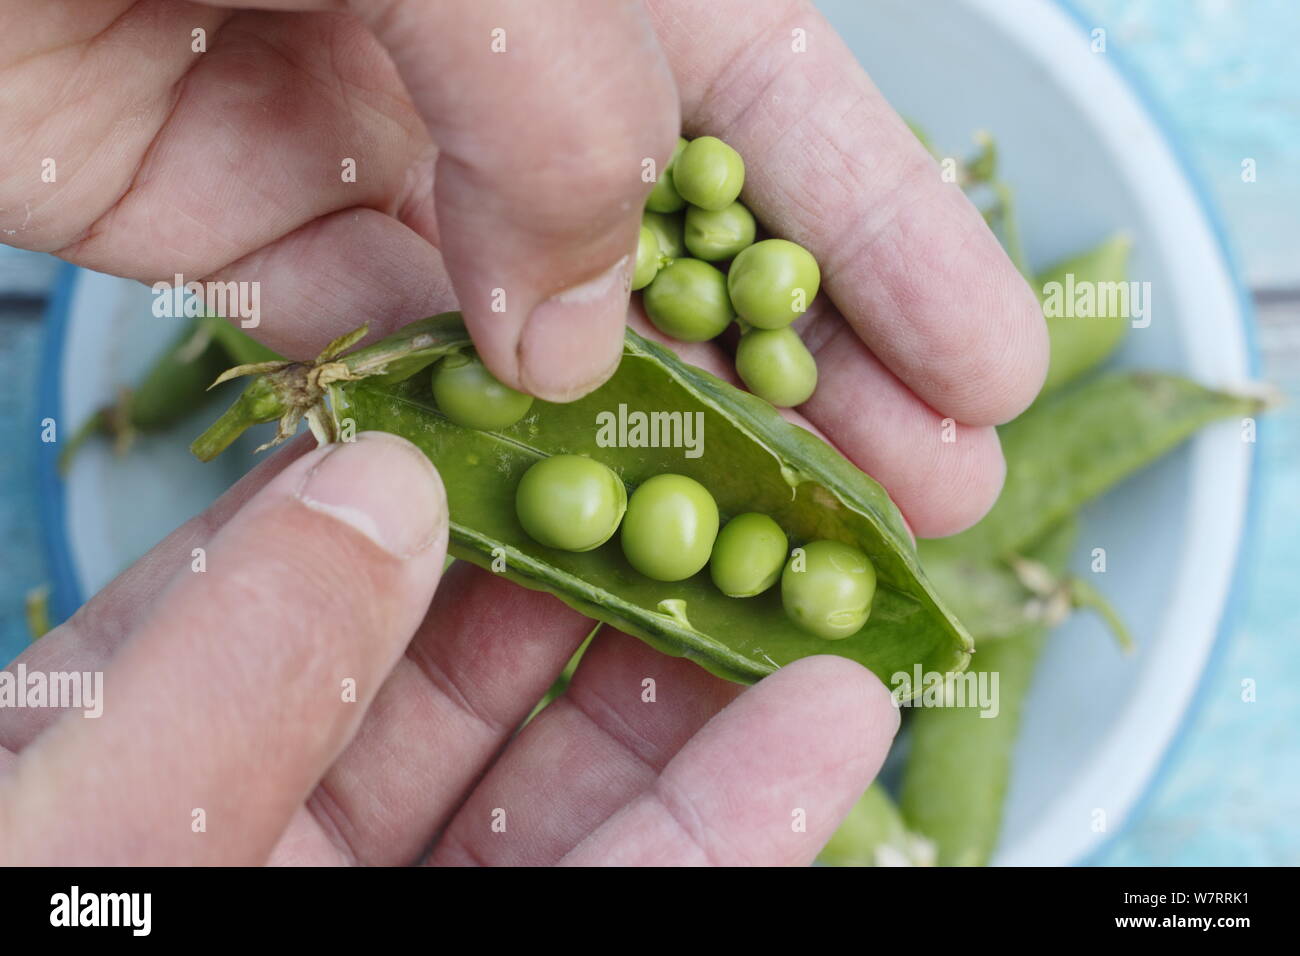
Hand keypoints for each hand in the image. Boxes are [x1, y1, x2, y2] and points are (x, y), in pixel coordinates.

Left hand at [0, 433, 896, 864]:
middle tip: (730, 473)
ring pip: (572, 786)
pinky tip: (822, 729)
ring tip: (821, 588)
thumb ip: (225, 673)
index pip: (311, 581)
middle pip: (470, 674)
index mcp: (142, 765)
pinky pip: (628, 890)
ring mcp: (400, 908)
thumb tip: (378, 480)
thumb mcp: (87, 848)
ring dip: (706, 690)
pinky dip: (731, 818)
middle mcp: (279, 832)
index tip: (563, 397)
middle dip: (609, 570)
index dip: (441, 480)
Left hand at [1, 0, 1043, 534]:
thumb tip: (581, 343)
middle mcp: (506, 70)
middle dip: (821, 377)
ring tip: (778, 545)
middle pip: (699, 249)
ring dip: (664, 442)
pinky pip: (396, 367)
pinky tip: (554, 521)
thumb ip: (556, 113)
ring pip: (560, 334)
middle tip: (930, 495)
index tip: (993, 371)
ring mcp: (392, 167)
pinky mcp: (270, 246)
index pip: (785, 115)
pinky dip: (471, 444)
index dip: (899, 249)